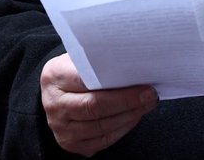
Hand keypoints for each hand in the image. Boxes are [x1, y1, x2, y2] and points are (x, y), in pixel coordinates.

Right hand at [40, 53, 157, 156]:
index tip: (143, 83)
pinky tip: (133, 117)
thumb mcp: (77, 60)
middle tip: (150, 96)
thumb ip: (97, 63)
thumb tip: (133, 65)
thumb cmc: (71, 73)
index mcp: (54, 77)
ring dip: (129, 117)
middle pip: (95, 107)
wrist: (54, 94)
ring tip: (146, 105)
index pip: (87, 82)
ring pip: (102, 126)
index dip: (118, 86)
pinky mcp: (71, 144)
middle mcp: (54, 105)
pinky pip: (103, 140)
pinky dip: (122, 129)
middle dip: (127, 102)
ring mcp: (61, 128)